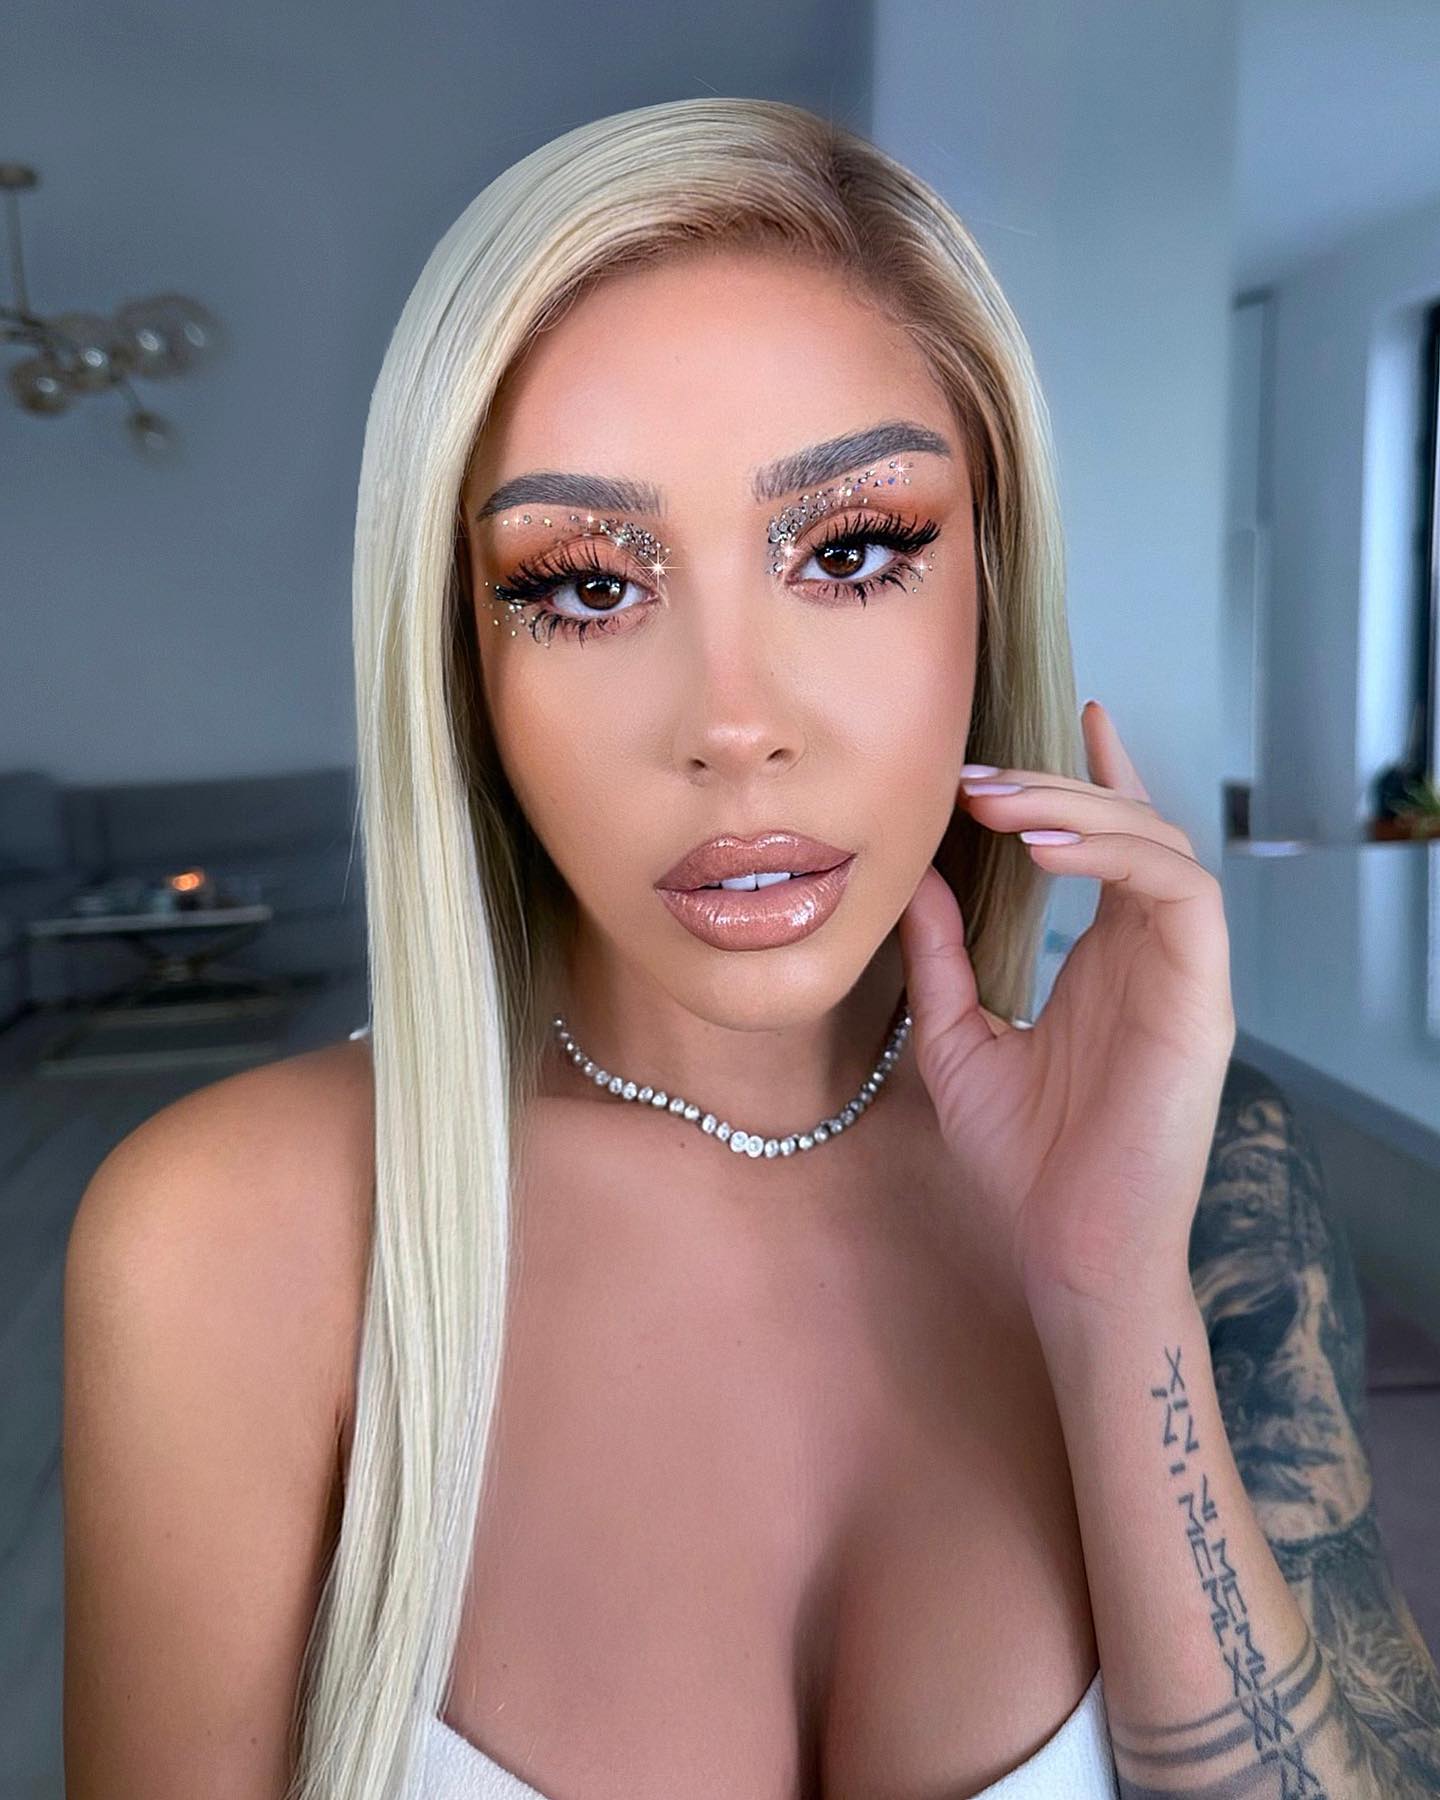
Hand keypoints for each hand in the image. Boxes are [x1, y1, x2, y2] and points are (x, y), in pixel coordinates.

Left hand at [896, 700, 1235, 1316]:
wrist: (1065, 1247)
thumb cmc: (1023, 1161)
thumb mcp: (957, 1039)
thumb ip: (942, 958)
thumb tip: (914, 879)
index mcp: (1106, 959)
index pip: (1114, 845)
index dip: (1096, 777)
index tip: (1069, 715)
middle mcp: (1150, 954)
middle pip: (1129, 828)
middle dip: (1053, 788)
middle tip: (974, 778)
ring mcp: (1182, 971)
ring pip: (1159, 843)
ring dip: (1080, 809)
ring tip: (1000, 803)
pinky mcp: (1202, 994)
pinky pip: (1181, 892)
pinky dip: (1121, 855)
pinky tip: (1050, 851)